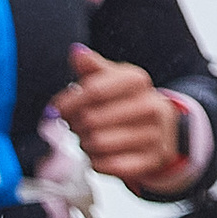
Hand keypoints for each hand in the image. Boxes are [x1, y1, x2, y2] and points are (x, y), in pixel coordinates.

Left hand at [51, 46, 186, 182]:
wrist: (161, 132)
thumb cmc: (125, 104)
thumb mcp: (112, 81)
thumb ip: (92, 69)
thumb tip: (76, 52)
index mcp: (138, 80)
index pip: (94, 90)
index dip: (68, 102)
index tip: (56, 110)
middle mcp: (150, 105)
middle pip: (92, 119)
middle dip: (75, 126)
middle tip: (75, 127)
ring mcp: (154, 134)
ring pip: (98, 144)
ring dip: (85, 145)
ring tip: (89, 139)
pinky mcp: (151, 160)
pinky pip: (108, 165)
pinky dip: (96, 163)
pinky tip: (99, 155)